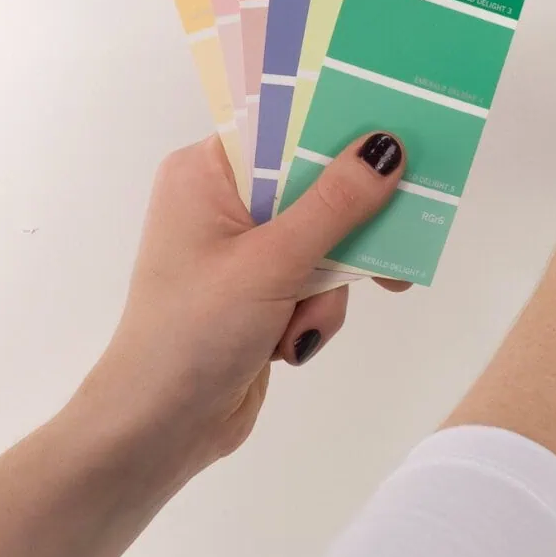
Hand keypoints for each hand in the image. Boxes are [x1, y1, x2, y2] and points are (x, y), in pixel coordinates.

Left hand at [73, 133, 407, 474]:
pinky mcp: (260, 294)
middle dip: (343, 233)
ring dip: (325, 291)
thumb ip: (335, 205)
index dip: (339, 133)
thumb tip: (386, 148)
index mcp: (205, 172)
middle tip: (397, 242)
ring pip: (324, 243)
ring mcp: (241, 252)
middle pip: (314, 187)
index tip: (397, 138)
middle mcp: (221, 202)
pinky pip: (314, 284)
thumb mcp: (271, 263)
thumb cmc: (193, 333)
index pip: (284, 128)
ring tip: (300, 326)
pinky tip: (289, 347)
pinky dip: (313, 316)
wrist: (158, 428)